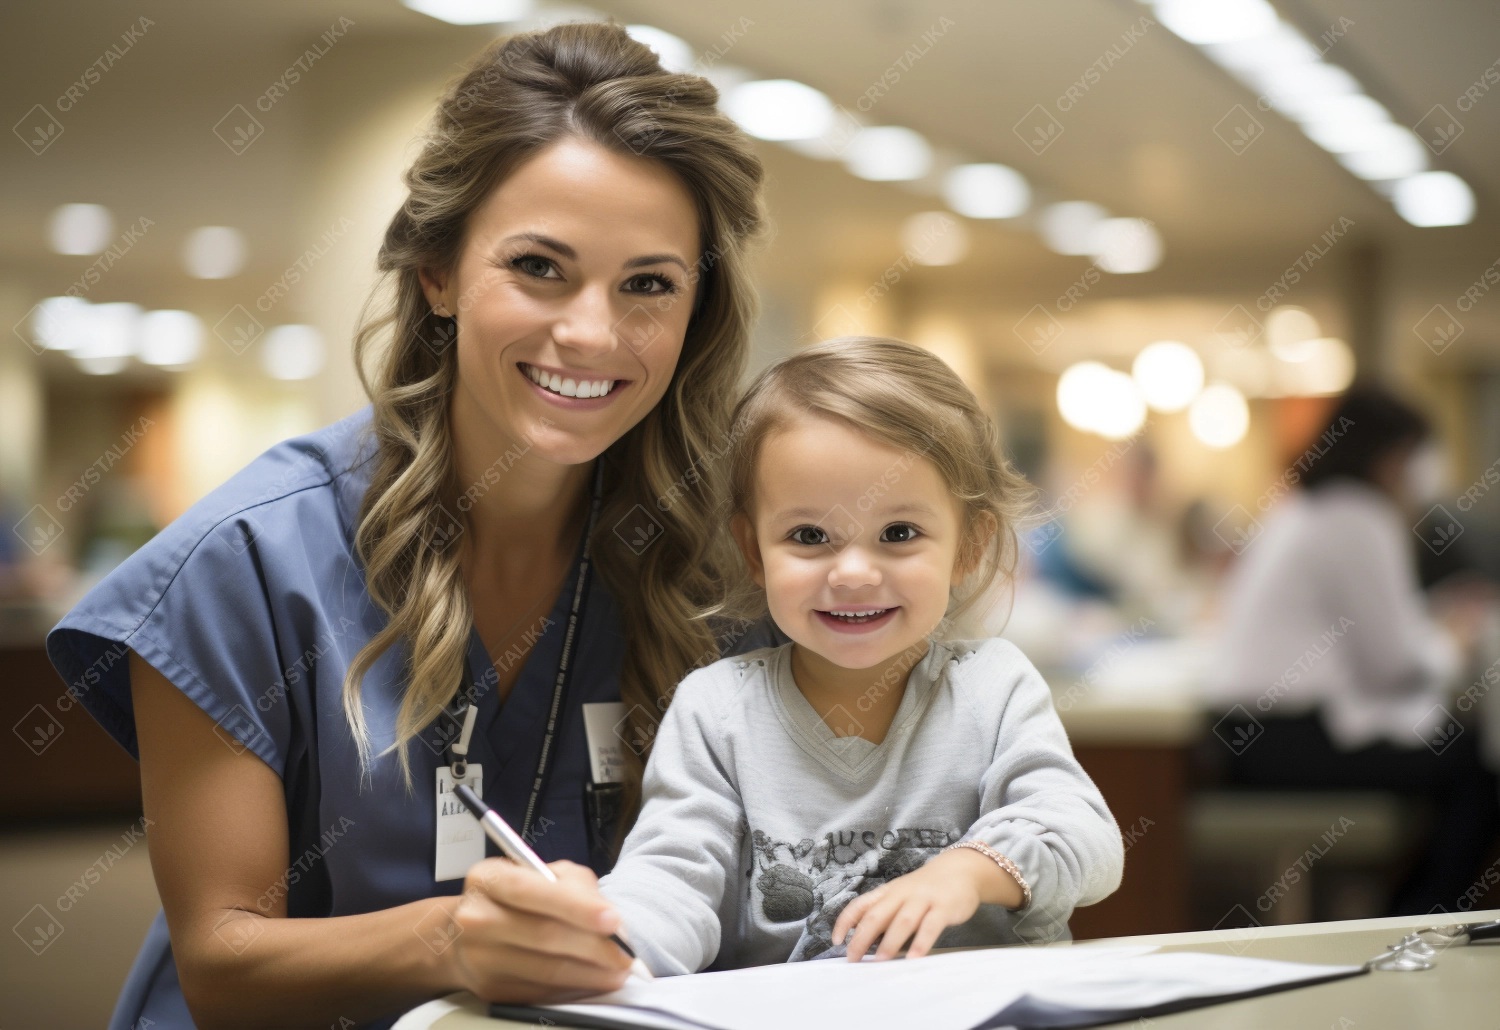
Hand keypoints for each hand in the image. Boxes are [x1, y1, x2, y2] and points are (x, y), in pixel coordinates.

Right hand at [446, 858, 633, 1002]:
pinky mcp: (490, 989)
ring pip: (547, 970)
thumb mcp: (544, 874)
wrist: (470, 934)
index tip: (613, 920)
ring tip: (618, 971)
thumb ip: (577, 887)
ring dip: (592, 973)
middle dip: (594, 946)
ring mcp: (480, 957)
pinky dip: (575, 988)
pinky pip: (542, 991)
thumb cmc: (518, 898)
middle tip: (625, 953)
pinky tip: (594, 981)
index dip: (577, 907)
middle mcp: (477, 917)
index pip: (533, 891)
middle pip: (544, 935)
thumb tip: (612, 922)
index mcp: (489, 878)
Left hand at [832, 847, 1022, 961]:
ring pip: (902, 920)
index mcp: (888, 892)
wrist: (961, 870)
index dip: (845, 922)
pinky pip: (931, 926)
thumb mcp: (900, 895)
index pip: (860, 904)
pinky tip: (914, 957)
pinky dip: (921, 942)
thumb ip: (884, 913)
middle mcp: (902, 894)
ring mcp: (923, 899)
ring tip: (880, 961)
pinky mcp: (944, 907)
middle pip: (877, 915)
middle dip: (862, 938)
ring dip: (890, 942)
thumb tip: (861, 939)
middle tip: (853, 959)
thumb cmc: (926, 888)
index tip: (836, 941)